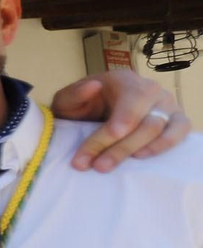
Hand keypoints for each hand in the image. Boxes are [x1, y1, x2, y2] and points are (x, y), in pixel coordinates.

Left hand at [50, 72, 189, 171]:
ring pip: (159, 128)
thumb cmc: (81, 106)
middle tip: (97, 167)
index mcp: (124, 80)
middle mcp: (150, 89)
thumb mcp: (67, 100)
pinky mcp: (175, 119)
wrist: (94, 111)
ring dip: (138, 150)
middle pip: (144, 122)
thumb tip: (93, 86)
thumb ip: (73, 95)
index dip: (115, 128)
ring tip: (112, 165)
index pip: (128, 105)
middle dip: (120, 147)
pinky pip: (180, 130)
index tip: (101, 144)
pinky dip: (165, 145)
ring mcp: (166, 104)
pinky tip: (141, 157)